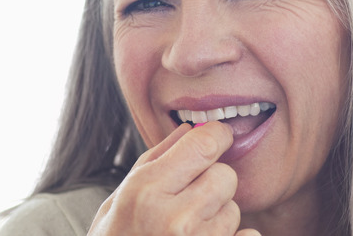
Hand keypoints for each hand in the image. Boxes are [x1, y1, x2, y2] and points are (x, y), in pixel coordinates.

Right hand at [87, 122, 260, 235]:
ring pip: (234, 209)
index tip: (218, 138)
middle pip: (225, 176)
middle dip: (213, 182)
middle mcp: (173, 218)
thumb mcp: (118, 200)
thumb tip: (191, 128)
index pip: (205, 143)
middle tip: (191, 198)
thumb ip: (154, 160)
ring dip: (218, 216)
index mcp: (145, 191)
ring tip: (188, 231)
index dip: (217, 136)